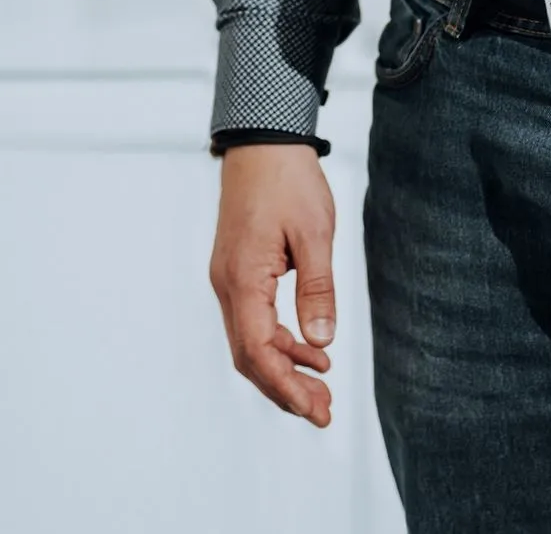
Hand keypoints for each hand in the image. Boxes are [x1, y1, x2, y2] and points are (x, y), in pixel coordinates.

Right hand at [209, 142, 336, 424]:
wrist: (262, 140)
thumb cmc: (286, 179)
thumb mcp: (314, 233)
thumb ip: (317, 289)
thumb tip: (321, 339)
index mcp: (242, 278)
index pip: (258, 351)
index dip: (286, 387)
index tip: (316, 409)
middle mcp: (227, 284)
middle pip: (249, 356)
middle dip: (285, 389)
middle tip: (323, 410)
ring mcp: (228, 278)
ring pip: (250, 341)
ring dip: (283, 369)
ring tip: (322, 387)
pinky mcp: (237, 271)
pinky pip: (252, 320)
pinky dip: (279, 342)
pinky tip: (309, 348)